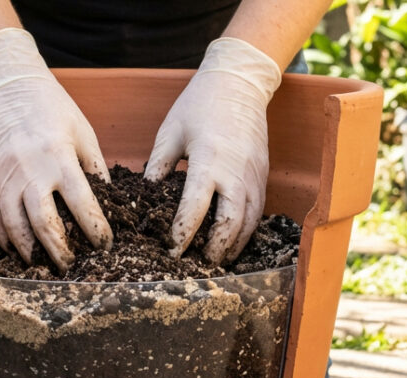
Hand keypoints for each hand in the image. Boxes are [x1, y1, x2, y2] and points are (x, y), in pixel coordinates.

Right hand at [0, 28, 111, 269]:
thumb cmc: (52, 109)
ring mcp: (5, 176)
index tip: (105, 246)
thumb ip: (95, 169)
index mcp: (60, 158)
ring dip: (30, 251)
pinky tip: (15, 249)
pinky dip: (3, 238)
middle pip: (45, 224)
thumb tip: (110, 202)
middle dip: (61, 251)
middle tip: (72, 266)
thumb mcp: (83, 133)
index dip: (96, 230)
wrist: (8, 86)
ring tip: (42, 263)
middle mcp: (31, 170)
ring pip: (15, 226)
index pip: (82, 205)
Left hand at [145, 38, 282, 263]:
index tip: (170, 250)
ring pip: (248, 223)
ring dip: (232, 246)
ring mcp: (254, 176)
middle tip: (195, 265)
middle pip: (229, 224)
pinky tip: (232, 242)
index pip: (195, 209)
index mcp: (209, 161)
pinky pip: (258, 213)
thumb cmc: (199, 105)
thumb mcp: (170, 133)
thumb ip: (157, 168)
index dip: (182, 234)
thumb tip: (143, 200)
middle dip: (212, 249)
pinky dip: (246, 232)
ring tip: (215, 261)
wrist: (239, 84)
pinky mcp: (263, 177)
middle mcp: (236, 173)